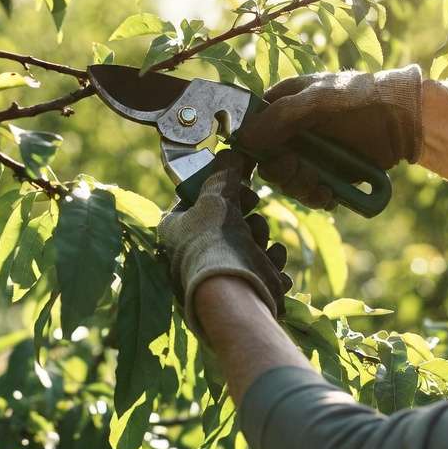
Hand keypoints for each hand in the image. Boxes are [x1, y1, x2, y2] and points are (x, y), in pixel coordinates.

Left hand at [158, 151, 293, 333]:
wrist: (235, 296)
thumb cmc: (216, 242)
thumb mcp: (217, 198)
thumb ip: (224, 174)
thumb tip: (232, 152)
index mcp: (175, 228)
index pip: (196, 196)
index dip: (219, 186)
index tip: (237, 182)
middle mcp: (193, 250)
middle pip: (228, 217)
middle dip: (246, 213)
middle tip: (250, 208)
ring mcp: (219, 271)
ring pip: (250, 240)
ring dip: (261, 236)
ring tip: (259, 243)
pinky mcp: (244, 287)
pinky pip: (264, 265)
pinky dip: (272, 262)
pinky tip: (272, 263)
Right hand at [237, 66, 423, 208]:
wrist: (403, 119)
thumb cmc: (358, 99)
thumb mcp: (316, 101)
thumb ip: (279, 117)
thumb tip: (243, 139)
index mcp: (283, 104)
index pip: (252, 130)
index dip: (254, 149)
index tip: (268, 158)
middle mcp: (291, 131)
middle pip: (268, 162)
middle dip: (283, 173)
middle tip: (301, 172)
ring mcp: (310, 153)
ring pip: (288, 182)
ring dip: (301, 188)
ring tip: (320, 185)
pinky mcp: (327, 173)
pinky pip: (310, 192)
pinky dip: (317, 197)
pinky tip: (330, 193)